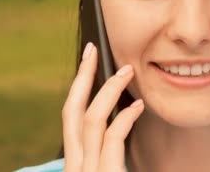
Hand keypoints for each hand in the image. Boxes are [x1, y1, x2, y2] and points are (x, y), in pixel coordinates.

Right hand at [62, 42, 143, 171]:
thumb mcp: (106, 171)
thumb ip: (106, 154)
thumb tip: (117, 123)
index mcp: (75, 163)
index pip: (71, 118)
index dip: (77, 86)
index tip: (88, 59)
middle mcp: (75, 166)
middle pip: (72, 111)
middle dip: (83, 76)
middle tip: (94, 50)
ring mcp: (88, 171)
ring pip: (92, 119)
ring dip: (110, 89)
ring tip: (128, 72)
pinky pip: (112, 138)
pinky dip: (125, 117)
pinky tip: (138, 106)